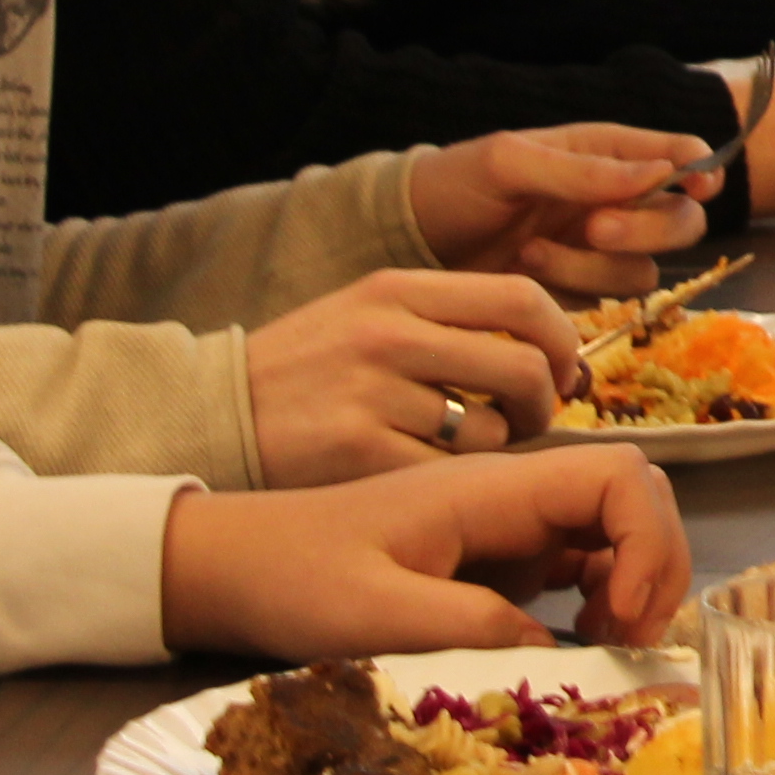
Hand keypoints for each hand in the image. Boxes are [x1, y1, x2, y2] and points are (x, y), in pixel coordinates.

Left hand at [160, 444, 694, 654]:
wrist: (239, 565)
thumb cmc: (295, 579)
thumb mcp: (373, 614)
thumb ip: (466, 627)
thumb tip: (559, 649)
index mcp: (491, 488)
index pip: (620, 476)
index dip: (648, 542)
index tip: (621, 618)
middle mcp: (514, 493)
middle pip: (637, 495)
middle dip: (658, 564)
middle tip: (627, 641)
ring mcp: (512, 521)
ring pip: (618, 527)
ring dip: (637, 582)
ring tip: (605, 644)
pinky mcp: (502, 554)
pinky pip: (583, 558)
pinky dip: (604, 597)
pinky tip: (573, 640)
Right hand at [240, 270, 588, 482]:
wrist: (210, 415)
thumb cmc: (306, 371)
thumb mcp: (366, 314)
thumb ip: (445, 319)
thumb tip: (547, 346)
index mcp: (397, 289)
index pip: (521, 299)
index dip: (562, 340)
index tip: (563, 371)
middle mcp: (388, 334)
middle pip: (523, 368)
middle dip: (545, 406)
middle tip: (530, 424)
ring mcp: (371, 394)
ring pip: (491, 432)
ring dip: (497, 451)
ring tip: (469, 454)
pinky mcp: (356, 453)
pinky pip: (447, 475)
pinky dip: (456, 484)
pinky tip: (435, 481)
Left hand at [406, 124, 719, 300]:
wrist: (408, 242)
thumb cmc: (457, 184)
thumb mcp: (509, 162)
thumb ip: (581, 169)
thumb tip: (658, 171)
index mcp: (606, 153)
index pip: (680, 156)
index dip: (702, 171)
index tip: (699, 188)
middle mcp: (615, 202)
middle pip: (681, 222)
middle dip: (646, 230)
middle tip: (594, 229)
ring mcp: (599, 251)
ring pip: (644, 270)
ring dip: (593, 265)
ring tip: (532, 252)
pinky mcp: (579, 292)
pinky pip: (606, 302)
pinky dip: (572, 291)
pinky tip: (526, 273)